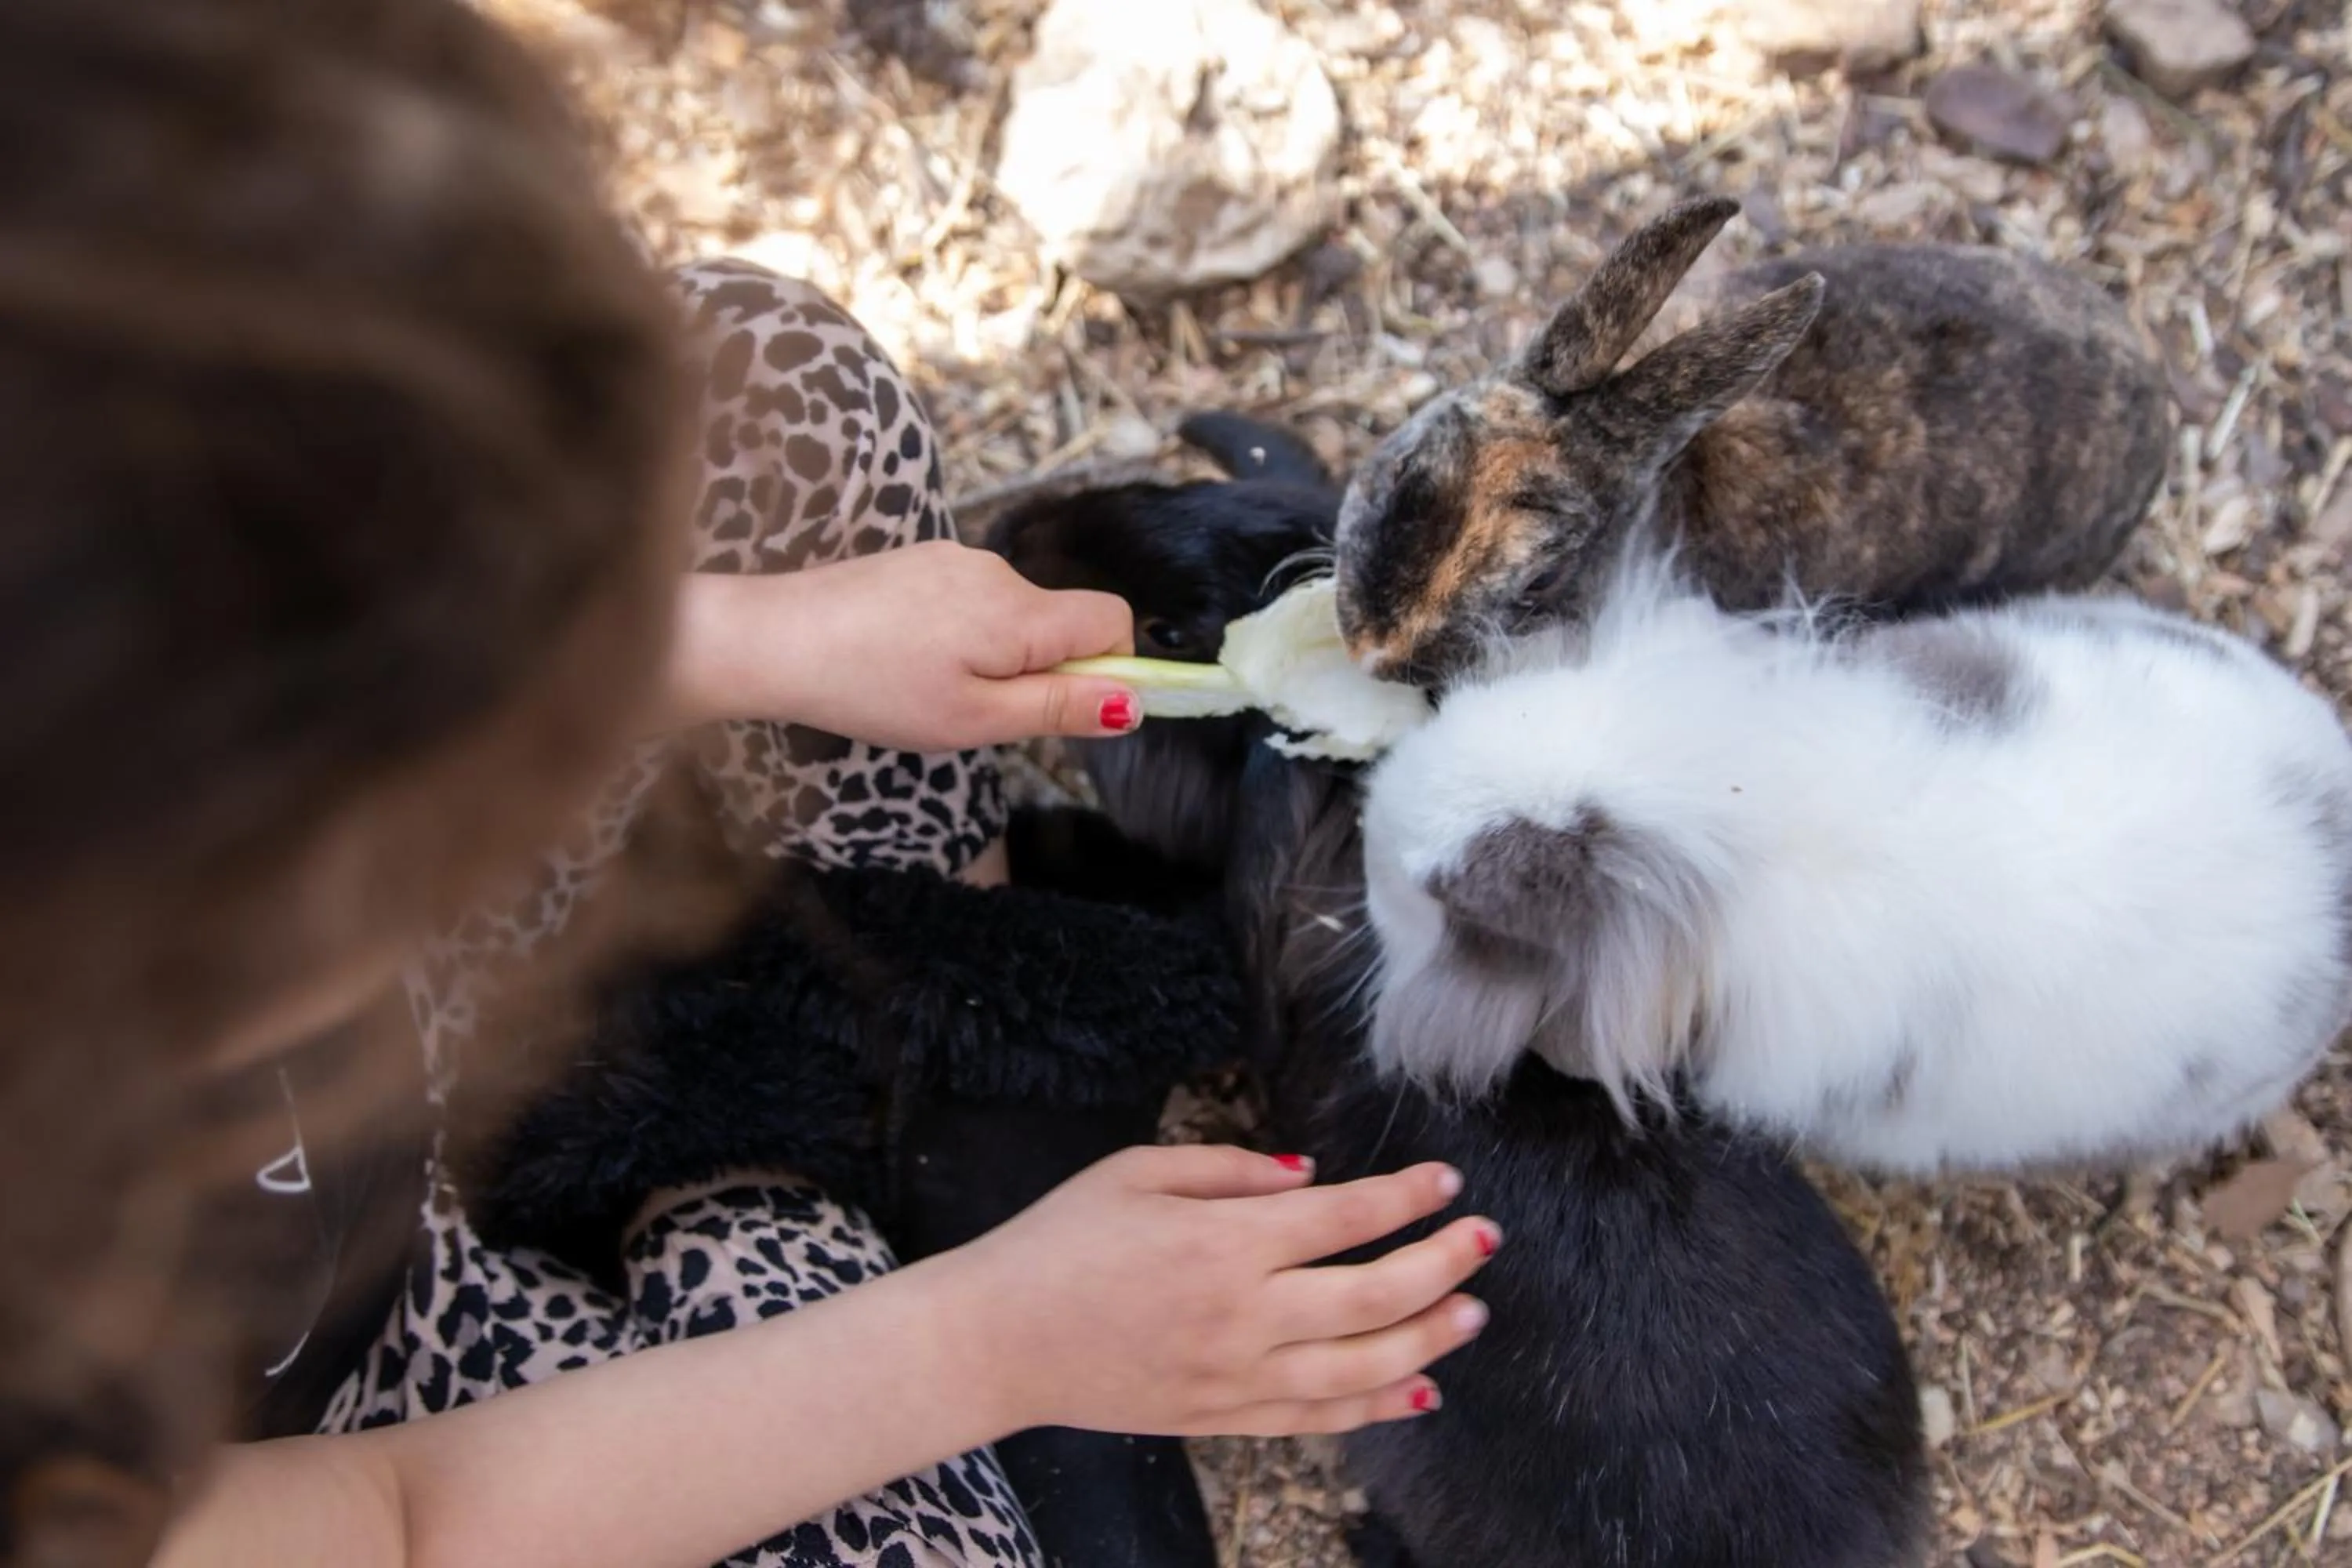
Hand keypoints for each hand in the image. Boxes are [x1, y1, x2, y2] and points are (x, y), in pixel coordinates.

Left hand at [667, 542, 1142, 749]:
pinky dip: (960, 635)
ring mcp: (956, 560)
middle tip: (977, 710)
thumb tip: (1132, 703)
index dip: (1110, 667)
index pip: (1112, 620)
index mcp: (1018, 612)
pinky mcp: (923, 561)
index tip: (1069, 706)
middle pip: (1061, 620)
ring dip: (996, 655)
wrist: (776, 639)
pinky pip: (973, 601)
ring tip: (930, 686)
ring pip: (1014, 614)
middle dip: (1041, 669)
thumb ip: (1058, 707)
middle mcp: (996, 572)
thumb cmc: (873, 689)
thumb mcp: (974, 719)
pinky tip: (908, 658)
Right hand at [939, 1145, 1497, 1438]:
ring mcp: (1237, 1377)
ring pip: (1362, 1368)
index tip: (1446, 1180)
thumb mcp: (1136, 1172)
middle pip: (1375, 1295)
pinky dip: (1376, 1406)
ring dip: (1429, 1339)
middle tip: (1484, 1240)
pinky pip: (1319, 1419)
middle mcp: (1244, 1314)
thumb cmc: (1060, 1242)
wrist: (998, 1340)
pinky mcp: (1222, 1419)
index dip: (1408, 1196)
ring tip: (1472, 1313)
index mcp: (1224, 1242)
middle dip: (1443, 1264)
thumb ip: (1230, 1170)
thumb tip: (1310, 1178)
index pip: (1346, 1217)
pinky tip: (1418, 1388)